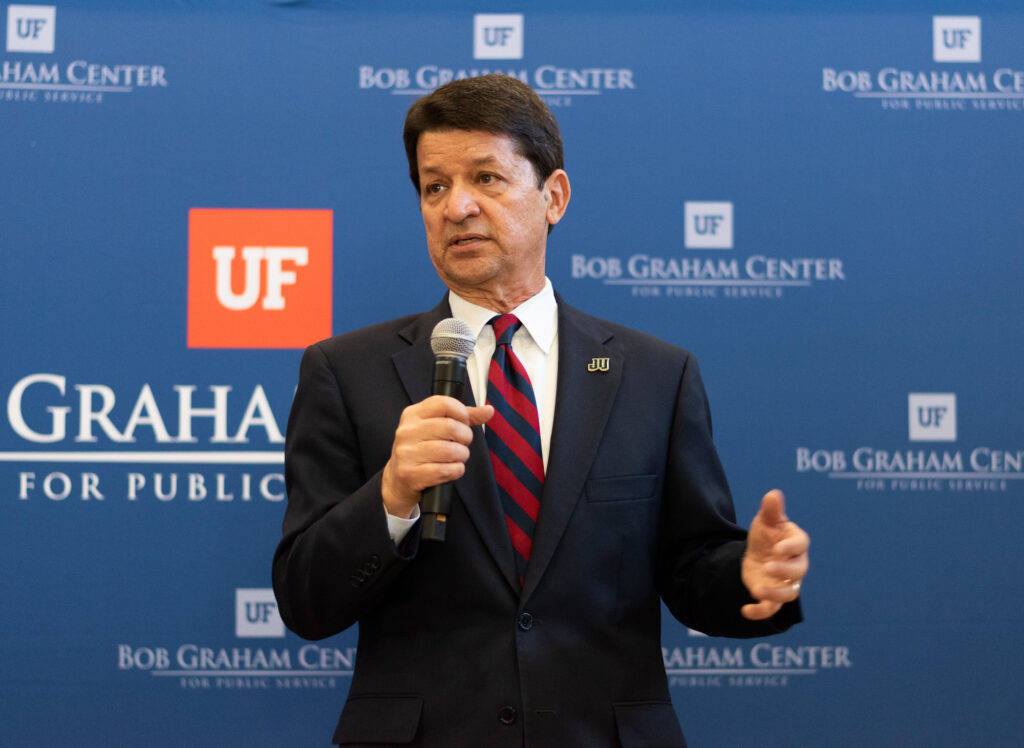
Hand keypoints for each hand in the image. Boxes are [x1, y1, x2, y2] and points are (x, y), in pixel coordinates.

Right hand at [381, 395, 492, 517]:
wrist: (397, 480)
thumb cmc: (421, 450)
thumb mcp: (436, 428)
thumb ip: (462, 418)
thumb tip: (488, 410)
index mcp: (413, 414)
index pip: (444, 403)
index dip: (462, 413)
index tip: (464, 423)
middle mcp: (407, 431)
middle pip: (450, 427)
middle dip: (465, 437)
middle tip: (463, 444)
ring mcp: (407, 453)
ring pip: (450, 450)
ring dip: (462, 456)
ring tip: (458, 458)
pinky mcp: (410, 474)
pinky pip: (445, 470)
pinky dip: (456, 471)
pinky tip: (452, 470)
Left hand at [740, 490, 809, 619]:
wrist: (757, 553)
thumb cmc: (767, 534)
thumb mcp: (765, 520)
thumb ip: (771, 510)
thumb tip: (773, 494)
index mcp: (796, 543)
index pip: (801, 545)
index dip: (792, 548)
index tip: (779, 548)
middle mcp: (796, 565)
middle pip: (798, 571)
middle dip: (785, 571)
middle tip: (768, 566)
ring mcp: (786, 582)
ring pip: (789, 594)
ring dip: (775, 594)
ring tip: (757, 590)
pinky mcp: (773, 595)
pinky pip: (772, 609)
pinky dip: (760, 612)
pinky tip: (745, 610)